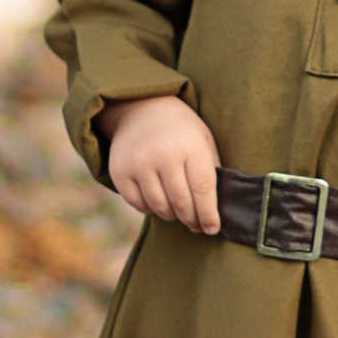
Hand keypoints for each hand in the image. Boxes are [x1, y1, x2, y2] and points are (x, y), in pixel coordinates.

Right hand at [104, 94, 222, 233]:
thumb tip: (217, 209)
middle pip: (181, 202)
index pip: (202, 190)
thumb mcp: (203, 140)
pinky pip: (139, 204)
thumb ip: (212, 170)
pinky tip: (158, 201)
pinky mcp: (120, 171)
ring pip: (160, 207)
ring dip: (172, 216)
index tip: (213, 228)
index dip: (209, 214)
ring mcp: (139, 163)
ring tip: (179, 213)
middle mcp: (163, 155)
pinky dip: (150, 209)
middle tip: (196, 225)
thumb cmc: (180, 130)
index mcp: (190, 146)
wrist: (141, 108)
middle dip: (192, 219)